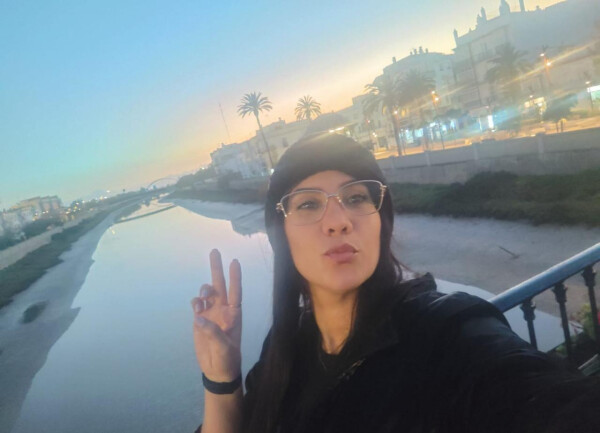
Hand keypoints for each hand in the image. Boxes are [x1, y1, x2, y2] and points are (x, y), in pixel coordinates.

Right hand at [191, 249, 241, 382]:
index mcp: (234, 314)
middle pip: (220, 285)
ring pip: (207, 293)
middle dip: (217, 268)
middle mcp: (223, 310)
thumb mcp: (224, 346)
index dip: (235, 277)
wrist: (217, 370)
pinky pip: (197, 305)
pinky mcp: (200, 320)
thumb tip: (199, 317)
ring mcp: (211, 313)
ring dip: (204, 289)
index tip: (235, 261)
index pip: (236, 291)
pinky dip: (195, 302)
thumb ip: (213, 331)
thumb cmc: (227, 358)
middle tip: (215, 251)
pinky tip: (196, 306)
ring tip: (203, 296)